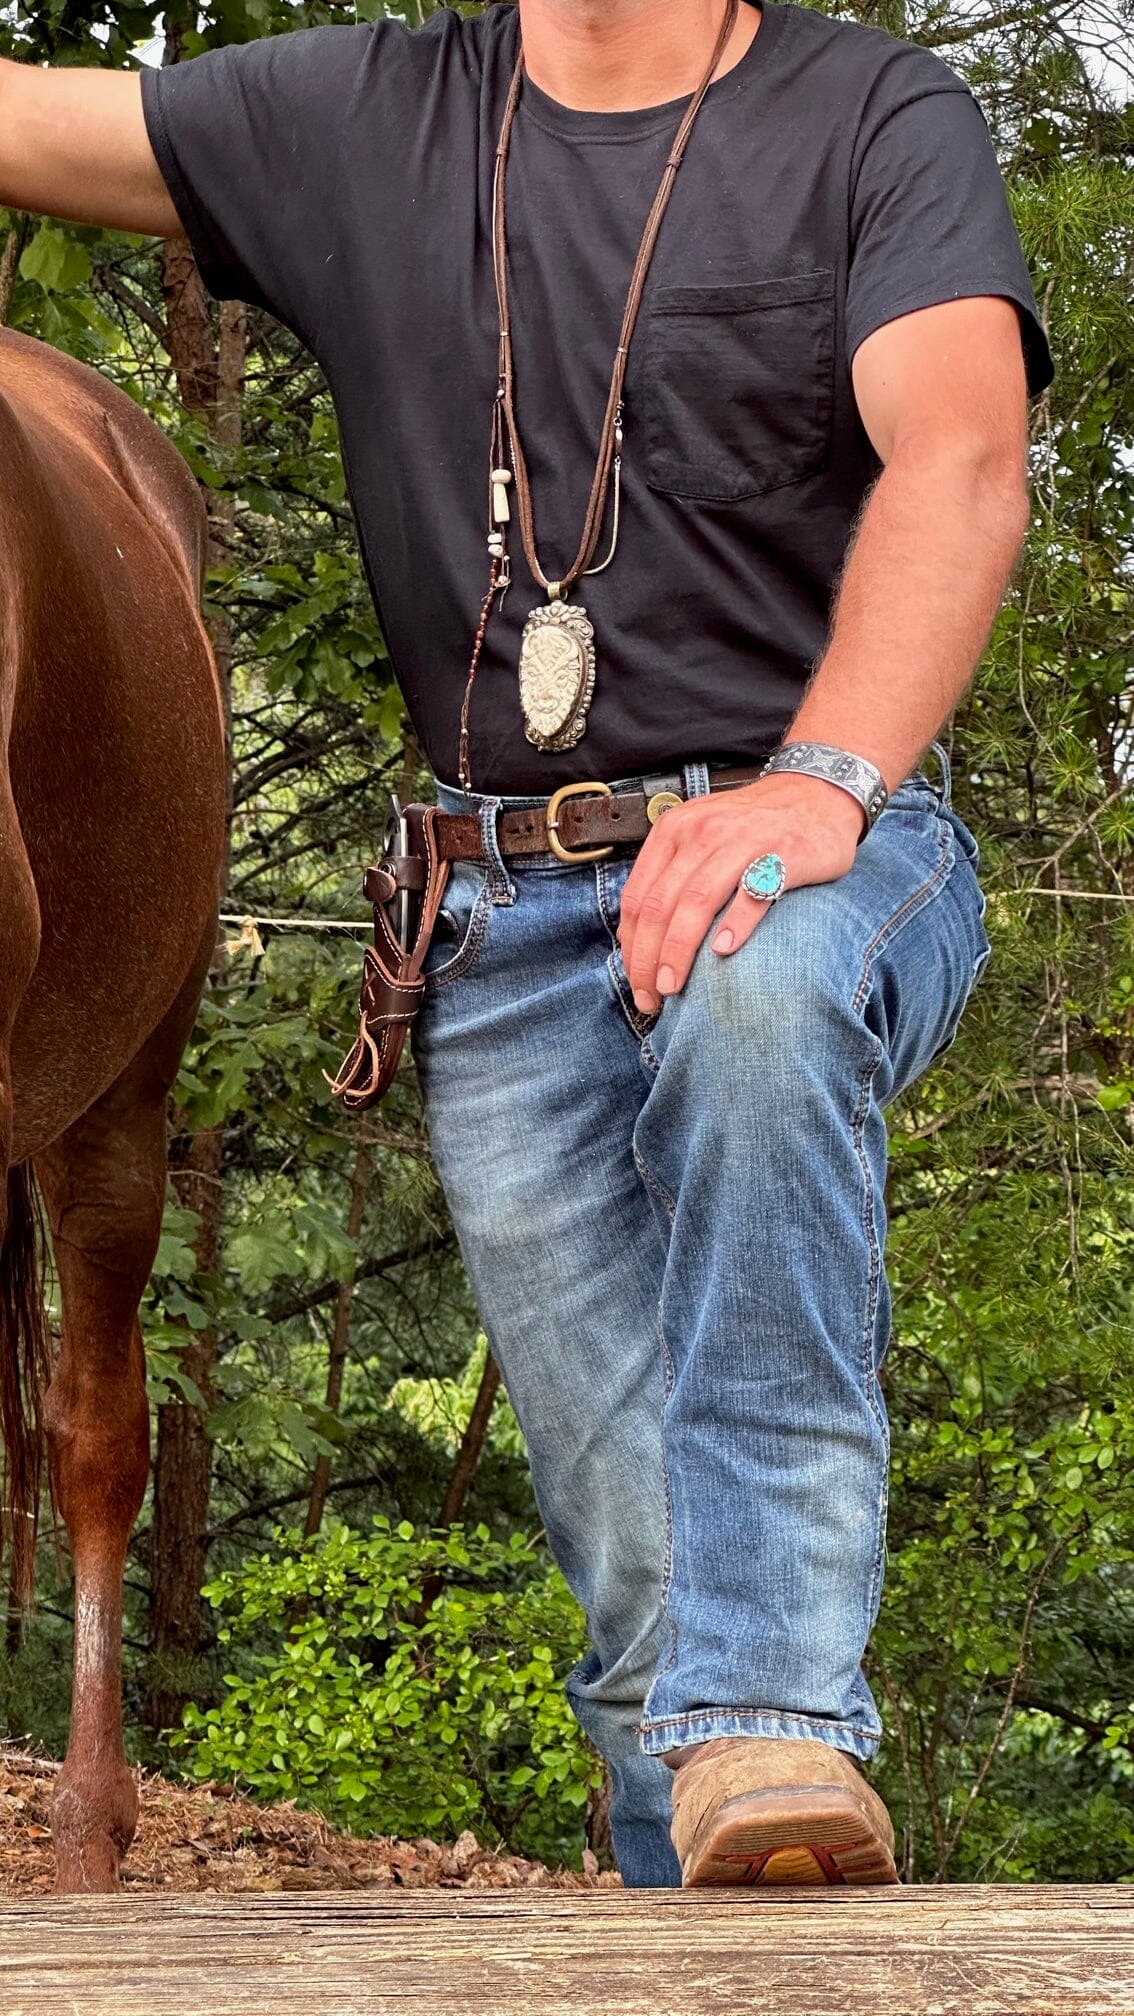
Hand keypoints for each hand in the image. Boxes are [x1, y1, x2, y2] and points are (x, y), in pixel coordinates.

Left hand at [616, 773, 865, 1013]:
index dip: (631, 947)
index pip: (638, 897)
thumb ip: (672, 873)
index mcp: (674, 831)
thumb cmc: (754, 826)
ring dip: (678, 951)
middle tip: (651, 996)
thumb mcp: (700, 834)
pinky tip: (724, 952)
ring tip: (673, 985)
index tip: (635, 980)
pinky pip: (753, 894)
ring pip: (696, 901)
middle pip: (661, 905)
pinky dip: (735, 925)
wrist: (817, 794)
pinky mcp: (784, 855)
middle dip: (647, 959)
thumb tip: (641, 938)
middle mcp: (703, 832)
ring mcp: (744, 841)